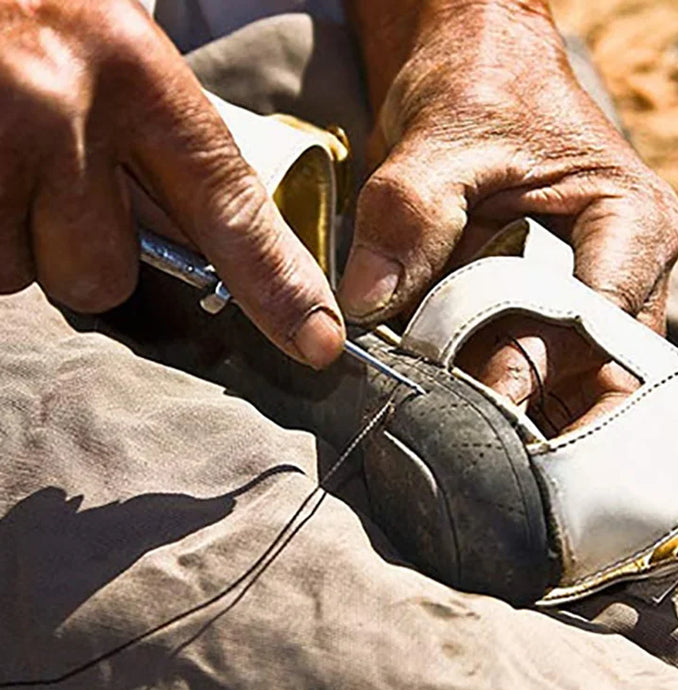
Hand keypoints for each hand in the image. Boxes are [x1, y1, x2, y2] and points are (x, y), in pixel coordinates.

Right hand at [0, 0, 344, 367]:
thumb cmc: (31, 12)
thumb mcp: (114, 54)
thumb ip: (160, 147)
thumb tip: (209, 247)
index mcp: (136, 72)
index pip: (230, 207)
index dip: (276, 285)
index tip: (317, 339)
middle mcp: (65, 109)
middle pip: (104, 276)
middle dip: (79, 251)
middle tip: (49, 180)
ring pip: (26, 274)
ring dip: (15, 237)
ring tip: (1, 154)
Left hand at [343, 0, 677, 430]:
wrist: (479, 72)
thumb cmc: (482, 88)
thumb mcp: (442, 139)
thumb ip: (411, 214)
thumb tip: (370, 303)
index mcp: (631, 223)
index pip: (600, 320)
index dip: (541, 364)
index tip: (479, 397)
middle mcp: (631, 275)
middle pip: (607, 376)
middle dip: (544, 415)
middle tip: (475, 450)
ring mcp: (597, 305)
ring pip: (577, 392)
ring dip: (522, 419)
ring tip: (463, 447)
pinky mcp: (557, 321)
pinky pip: (542, 381)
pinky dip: (502, 405)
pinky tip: (460, 425)